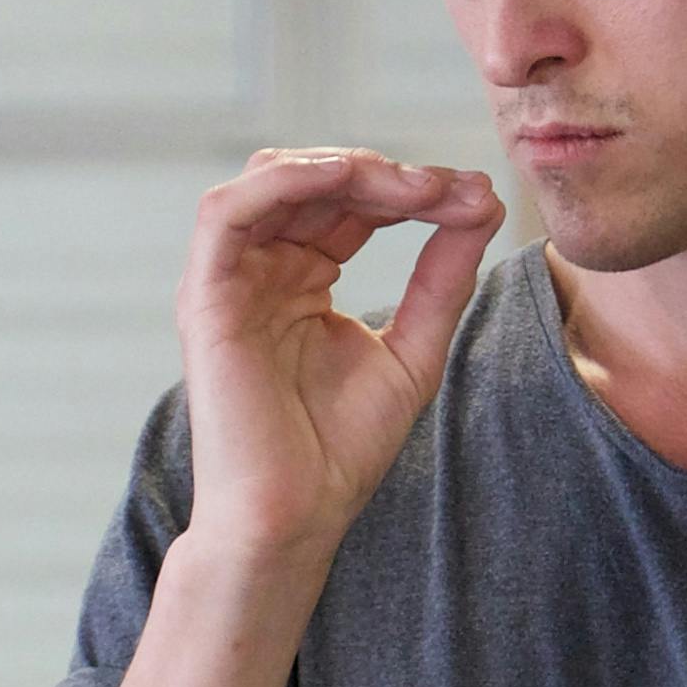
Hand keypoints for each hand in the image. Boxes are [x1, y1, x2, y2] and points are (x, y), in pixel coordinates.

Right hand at [176, 150, 502, 566]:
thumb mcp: (413, 348)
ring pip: (273, 180)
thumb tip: (481, 202)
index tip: (475, 196)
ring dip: (345, 169)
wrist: (293, 517)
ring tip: (409, 185)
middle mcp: (262, 270)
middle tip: (449, 187)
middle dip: (388, 175)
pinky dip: (285, 180)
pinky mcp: (205, 296)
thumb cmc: (340, 450)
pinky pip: (228, 211)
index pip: (353, 207)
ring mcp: (230, 280)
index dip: (412, 190)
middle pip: (317, 183)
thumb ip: (443, 276)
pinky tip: (344, 178)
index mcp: (302, 280)